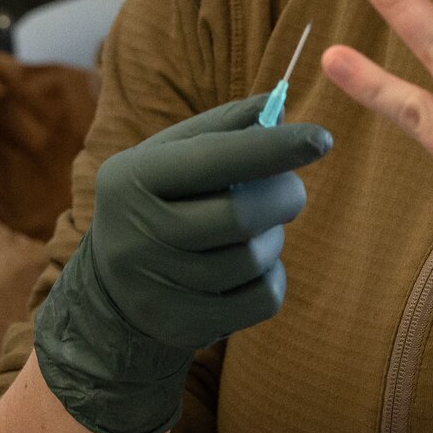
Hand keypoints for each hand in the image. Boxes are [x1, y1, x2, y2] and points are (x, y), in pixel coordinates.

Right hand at [33, 94, 332, 432]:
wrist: (111, 290)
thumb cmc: (156, 201)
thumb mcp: (171, 156)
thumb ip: (223, 128)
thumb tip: (282, 105)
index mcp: (133, 178)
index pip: (213, 159)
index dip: (272, 148)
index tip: (321, 137)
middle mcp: (138, 233)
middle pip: (240, 216)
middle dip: (283, 196)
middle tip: (292, 189)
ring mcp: (158, 287)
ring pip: (254, 258)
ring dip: (274, 237)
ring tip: (258, 228)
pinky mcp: (184, 326)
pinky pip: (262, 300)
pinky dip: (273, 277)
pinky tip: (253, 266)